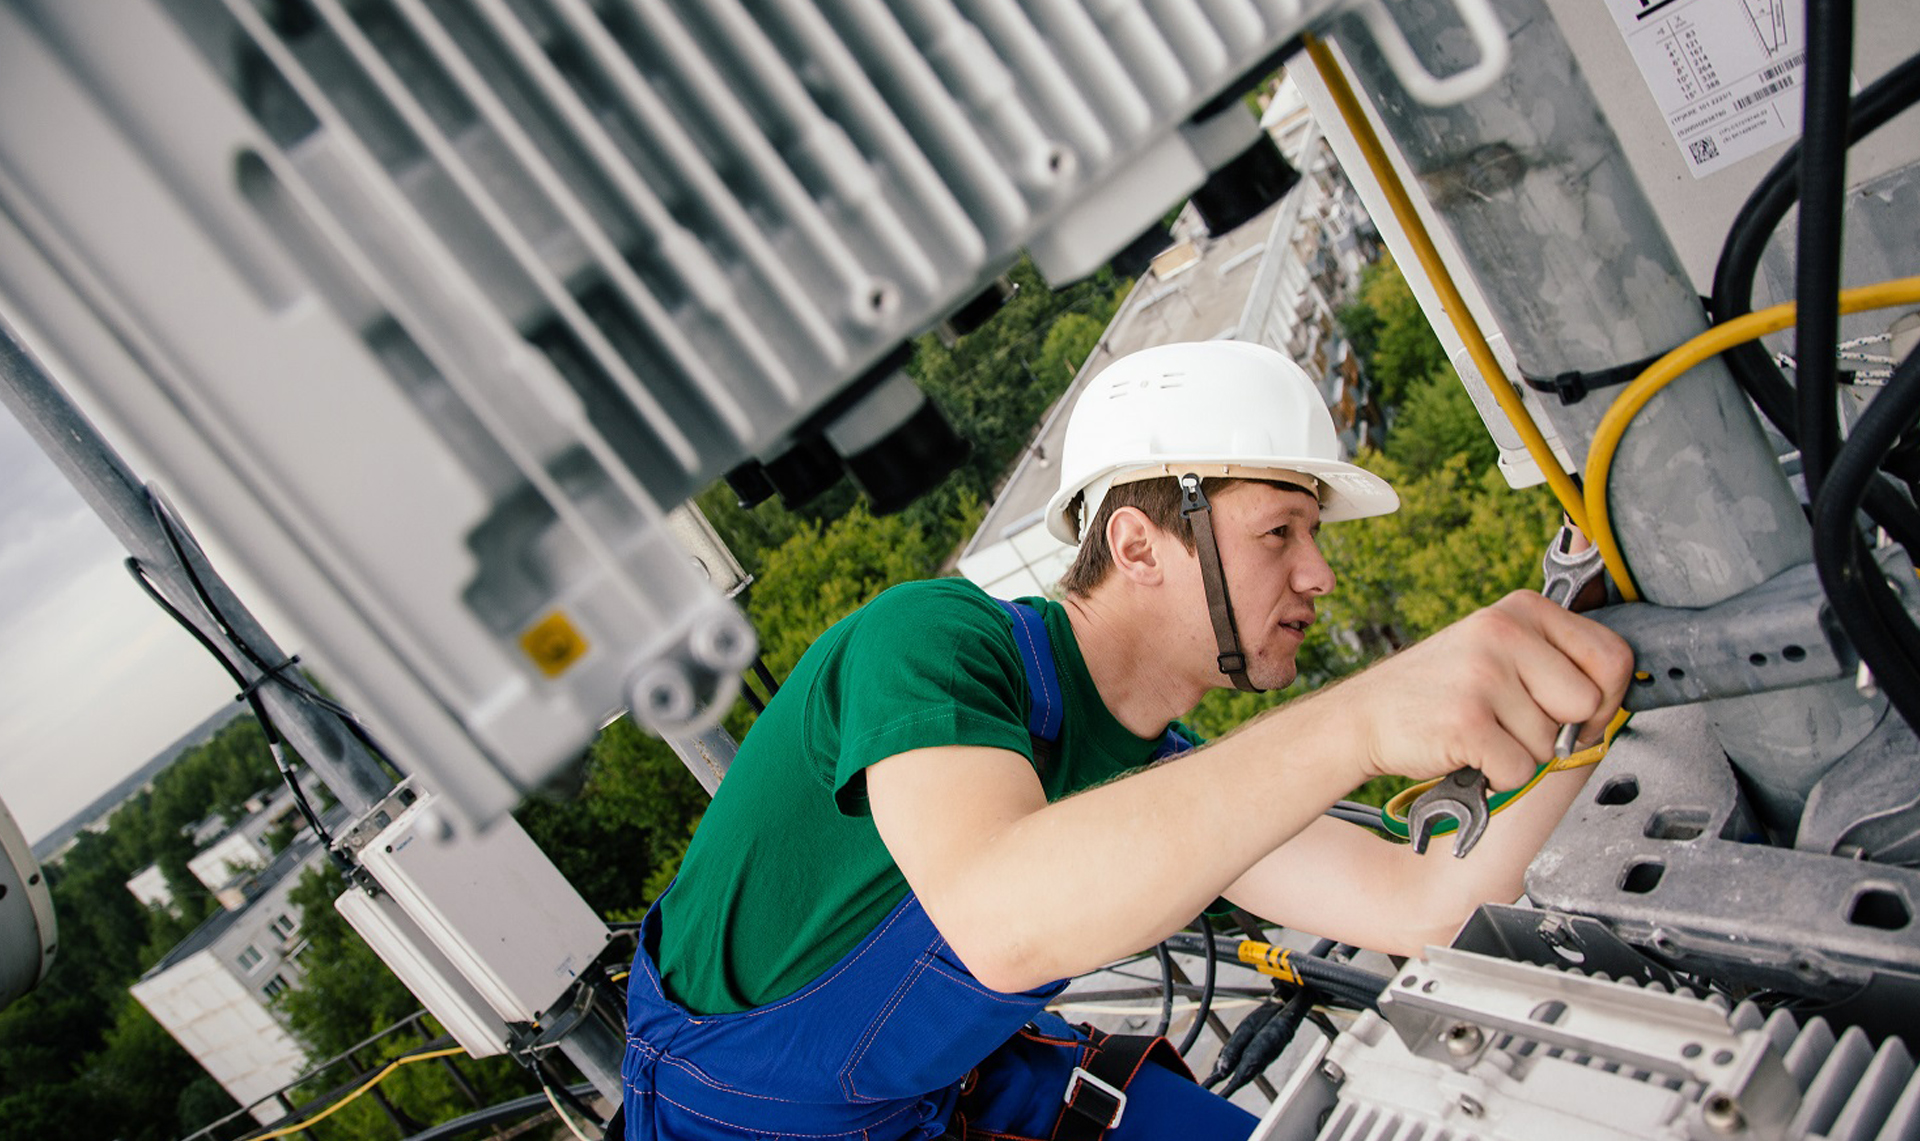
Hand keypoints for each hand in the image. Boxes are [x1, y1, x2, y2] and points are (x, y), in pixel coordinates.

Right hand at [1339, 590, 1632, 789]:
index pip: (1612, 656)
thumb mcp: (1498, 650)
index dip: (1604, 697)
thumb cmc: (1440, 690)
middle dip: (1561, 729)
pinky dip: (1496, 776)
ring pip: (1552, 744)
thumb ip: (1556, 660)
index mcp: (1522, 609)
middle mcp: (1504, 633)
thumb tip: (1618, 696)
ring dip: (1521, 754)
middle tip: (1517, 724)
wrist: (1364, 716)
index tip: (1573, 711)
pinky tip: (1468, 751)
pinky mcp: (1466, 720)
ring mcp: (1484, 675)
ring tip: (1482, 732)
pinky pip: (1519, 770)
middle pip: (1589, 704)